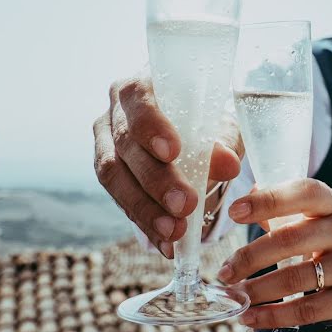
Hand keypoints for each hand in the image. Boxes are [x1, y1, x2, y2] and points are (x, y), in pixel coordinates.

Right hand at [92, 73, 242, 256]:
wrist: (189, 133)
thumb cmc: (204, 121)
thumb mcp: (221, 127)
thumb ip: (224, 141)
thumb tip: (227, 164)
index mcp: (141, 88)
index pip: (138, 100)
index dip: (152, 126)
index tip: (173, 152)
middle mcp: (115, 113)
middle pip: (126, 145)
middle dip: (156, 179)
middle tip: (185, 205)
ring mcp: (104, 144)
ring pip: (114, 177)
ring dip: (145, 209)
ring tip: (174, 232)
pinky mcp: (108, 175)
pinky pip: (120, 201)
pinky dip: (145, 224)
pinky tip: (166, 243)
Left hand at [218, 179, 331, 328]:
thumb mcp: (324, 222)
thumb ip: (288, 210)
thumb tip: (248, 194)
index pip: (304, 191)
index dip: (268, 200)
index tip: (235, 212)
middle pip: (292, 238)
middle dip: (250, 256)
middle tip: (224, 272)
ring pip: (296, 277)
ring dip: (258, 289)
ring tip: (235, 297)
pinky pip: (308, 308)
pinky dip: (274, 315)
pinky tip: (252, 318)